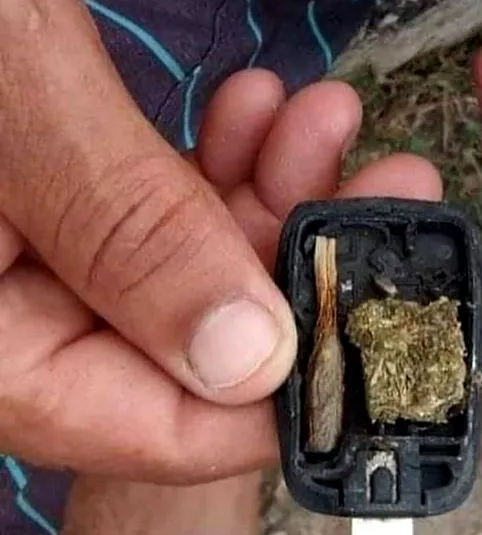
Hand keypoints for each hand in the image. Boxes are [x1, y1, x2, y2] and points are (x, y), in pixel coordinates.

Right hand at [0, 0, 441, 481]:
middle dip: (301, 266)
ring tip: (324, 120)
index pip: (158, 430)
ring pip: (191, 281)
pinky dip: (217, 171)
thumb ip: (133, 235)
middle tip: (390, 189)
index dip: (285, 393)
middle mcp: (13, 337)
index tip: (377, 322)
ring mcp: (38, 281)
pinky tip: (256, 112)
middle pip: (194, 355)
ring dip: (272, 200)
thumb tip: (250, 359)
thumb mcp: (22, 103)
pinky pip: (159, 225)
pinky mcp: (62, 223)